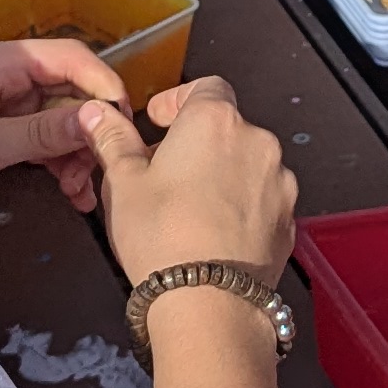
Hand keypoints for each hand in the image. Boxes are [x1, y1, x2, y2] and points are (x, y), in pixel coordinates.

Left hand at [0, 37, 124, 225]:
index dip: (102, 83)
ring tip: (82, 191)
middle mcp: (7, 80)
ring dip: (79, 155)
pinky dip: (64, 168)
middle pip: (72, 93)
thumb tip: (96, 119)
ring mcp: (6, 111)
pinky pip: (48, 146)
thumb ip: (41, 133)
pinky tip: (73, 194)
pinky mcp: (3, 140)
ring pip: (64, 124)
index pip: (68, 57)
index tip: (124, 119)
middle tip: (103, 167)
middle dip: (90, 131)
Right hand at [88, 74, 295, 288]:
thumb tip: (99, 114)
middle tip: (164, 172)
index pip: (205, 86)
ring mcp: (279, 181)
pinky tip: (214, 231)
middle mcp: (256, 141)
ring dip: (222, 173)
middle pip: (226, 127)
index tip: (157, 120)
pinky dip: (241, 205)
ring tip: (189, 208)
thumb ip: (113, 140)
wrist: (209, 301)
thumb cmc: (162, 237)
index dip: (178, 100)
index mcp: (215, 120)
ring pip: (246, 164)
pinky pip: (262, 198)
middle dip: (196, 143)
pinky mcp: (288, 218)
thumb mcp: (123, 183)